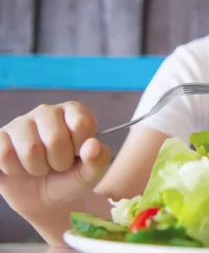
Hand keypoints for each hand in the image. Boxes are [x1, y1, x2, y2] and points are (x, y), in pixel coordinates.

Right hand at [0, 102, 110, 217]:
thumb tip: (92, 145)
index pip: (80, 124)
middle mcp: (47, 111)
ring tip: (40, 168)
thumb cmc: (71, 178)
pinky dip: (15, 170)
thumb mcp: (91, 173)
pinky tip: (20, 168)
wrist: (46, 199)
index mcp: (74, 112)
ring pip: (30, 148)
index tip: (78, 155)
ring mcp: (21, 122)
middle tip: (58, 166)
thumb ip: (98, 159)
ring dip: (37, 169)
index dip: (80, 149)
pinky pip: (4, 154)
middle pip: (55, 138)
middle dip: (59, 163)